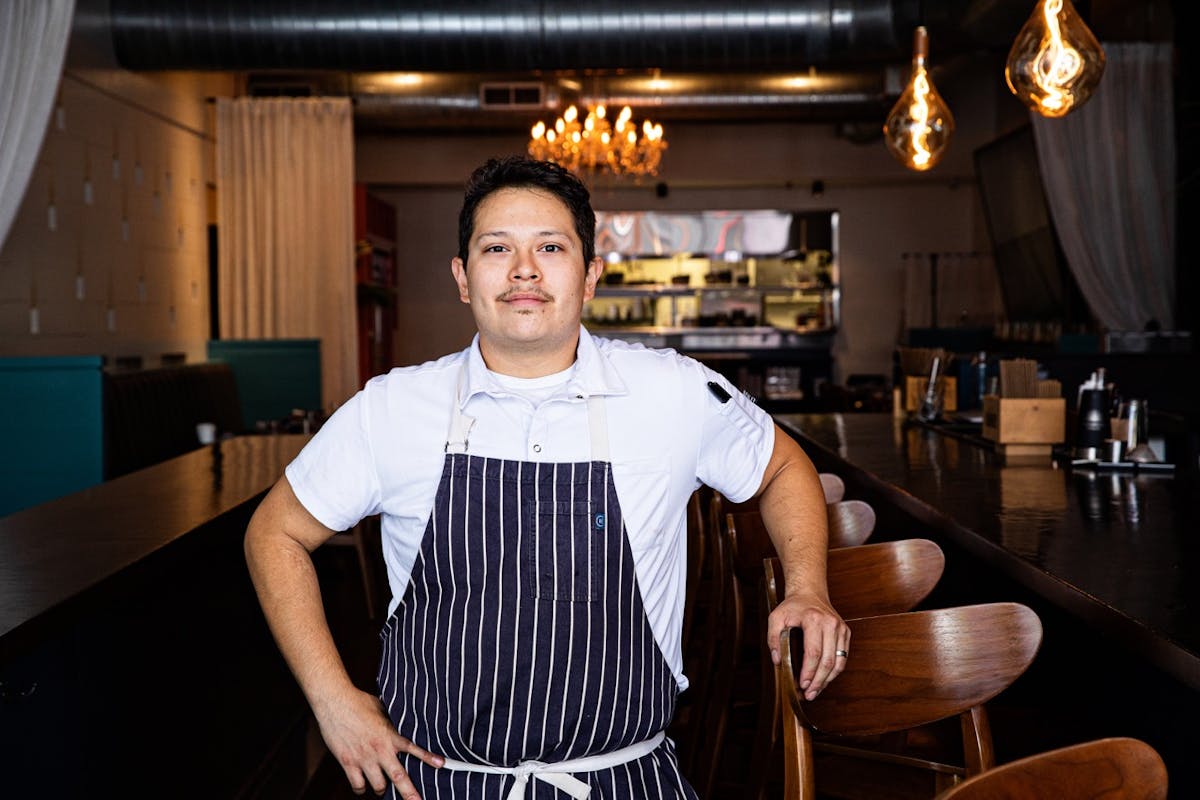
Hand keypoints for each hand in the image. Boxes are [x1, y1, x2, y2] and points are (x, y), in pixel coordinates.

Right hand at [314, 688, 443, 796]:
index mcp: (390, 735)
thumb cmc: (358, 701)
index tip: (441, 764)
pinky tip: (363, 787)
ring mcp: (363, 758)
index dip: (428, 757)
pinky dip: (361, 789)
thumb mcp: (381, 709)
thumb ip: (392, 721)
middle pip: (398, 777)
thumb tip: (400, 722)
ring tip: (383, 788)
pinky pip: (357, 785)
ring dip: (382, 789)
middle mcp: (379, 750)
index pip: (413, 748)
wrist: (335, 701)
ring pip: (378, 786)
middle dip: (409, 793)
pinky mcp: (348, 762)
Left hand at [766, 591, 849, 700]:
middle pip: (828, 661)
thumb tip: (778, 661)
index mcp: (814, 620)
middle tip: (809, 694)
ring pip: (839, 662)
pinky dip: (834, 671)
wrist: (810, 592)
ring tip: (816, 691)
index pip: (814, 652)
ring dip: (828, 680)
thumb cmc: (793, 606)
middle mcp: (831, 624)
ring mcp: (841, 629)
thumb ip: (773, 639)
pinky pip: (843, 657)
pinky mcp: (846, 633)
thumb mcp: (776, 618)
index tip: (802, 684)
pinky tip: (824, 679)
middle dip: (818, 681)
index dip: (809, 672)